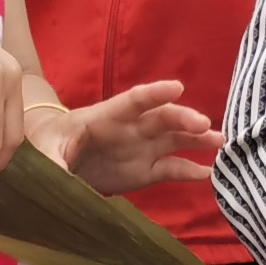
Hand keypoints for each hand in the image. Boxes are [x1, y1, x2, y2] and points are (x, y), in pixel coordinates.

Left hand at [33, 79, 223, 194]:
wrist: (51, 162)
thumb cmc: (48, 145)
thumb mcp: (44, 151)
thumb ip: (53, 161)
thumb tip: (57, 177)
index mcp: (105, 116)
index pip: (133, 100)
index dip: (155, 93)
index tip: (177, 87)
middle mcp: (130, 129)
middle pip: (161, 118)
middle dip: (183, 118)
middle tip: (204, 124)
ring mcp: (140, 149)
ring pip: (174, 140)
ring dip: (197, 139)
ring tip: (220, 141)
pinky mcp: (144, 171)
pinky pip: (171, 169)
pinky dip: (191, 171)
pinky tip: (210, 172)